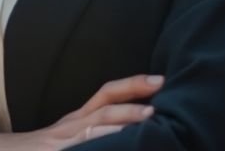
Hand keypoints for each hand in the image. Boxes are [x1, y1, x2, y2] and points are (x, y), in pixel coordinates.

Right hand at [0, 74, 163, 150]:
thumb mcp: (68, 140)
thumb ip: (93, 133)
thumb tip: (128, 128)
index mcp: (77, 120)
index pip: (106, 95)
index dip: (132, 85)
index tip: (159, 80)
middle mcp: (72, 125)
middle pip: (105, 103)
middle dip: (134, 95)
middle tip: (161, 89)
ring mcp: (64, 140)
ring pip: (96, 124)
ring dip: (123, 118)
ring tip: (149, 116)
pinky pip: (81, 145)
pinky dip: (99, 140)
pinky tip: (117, 140)